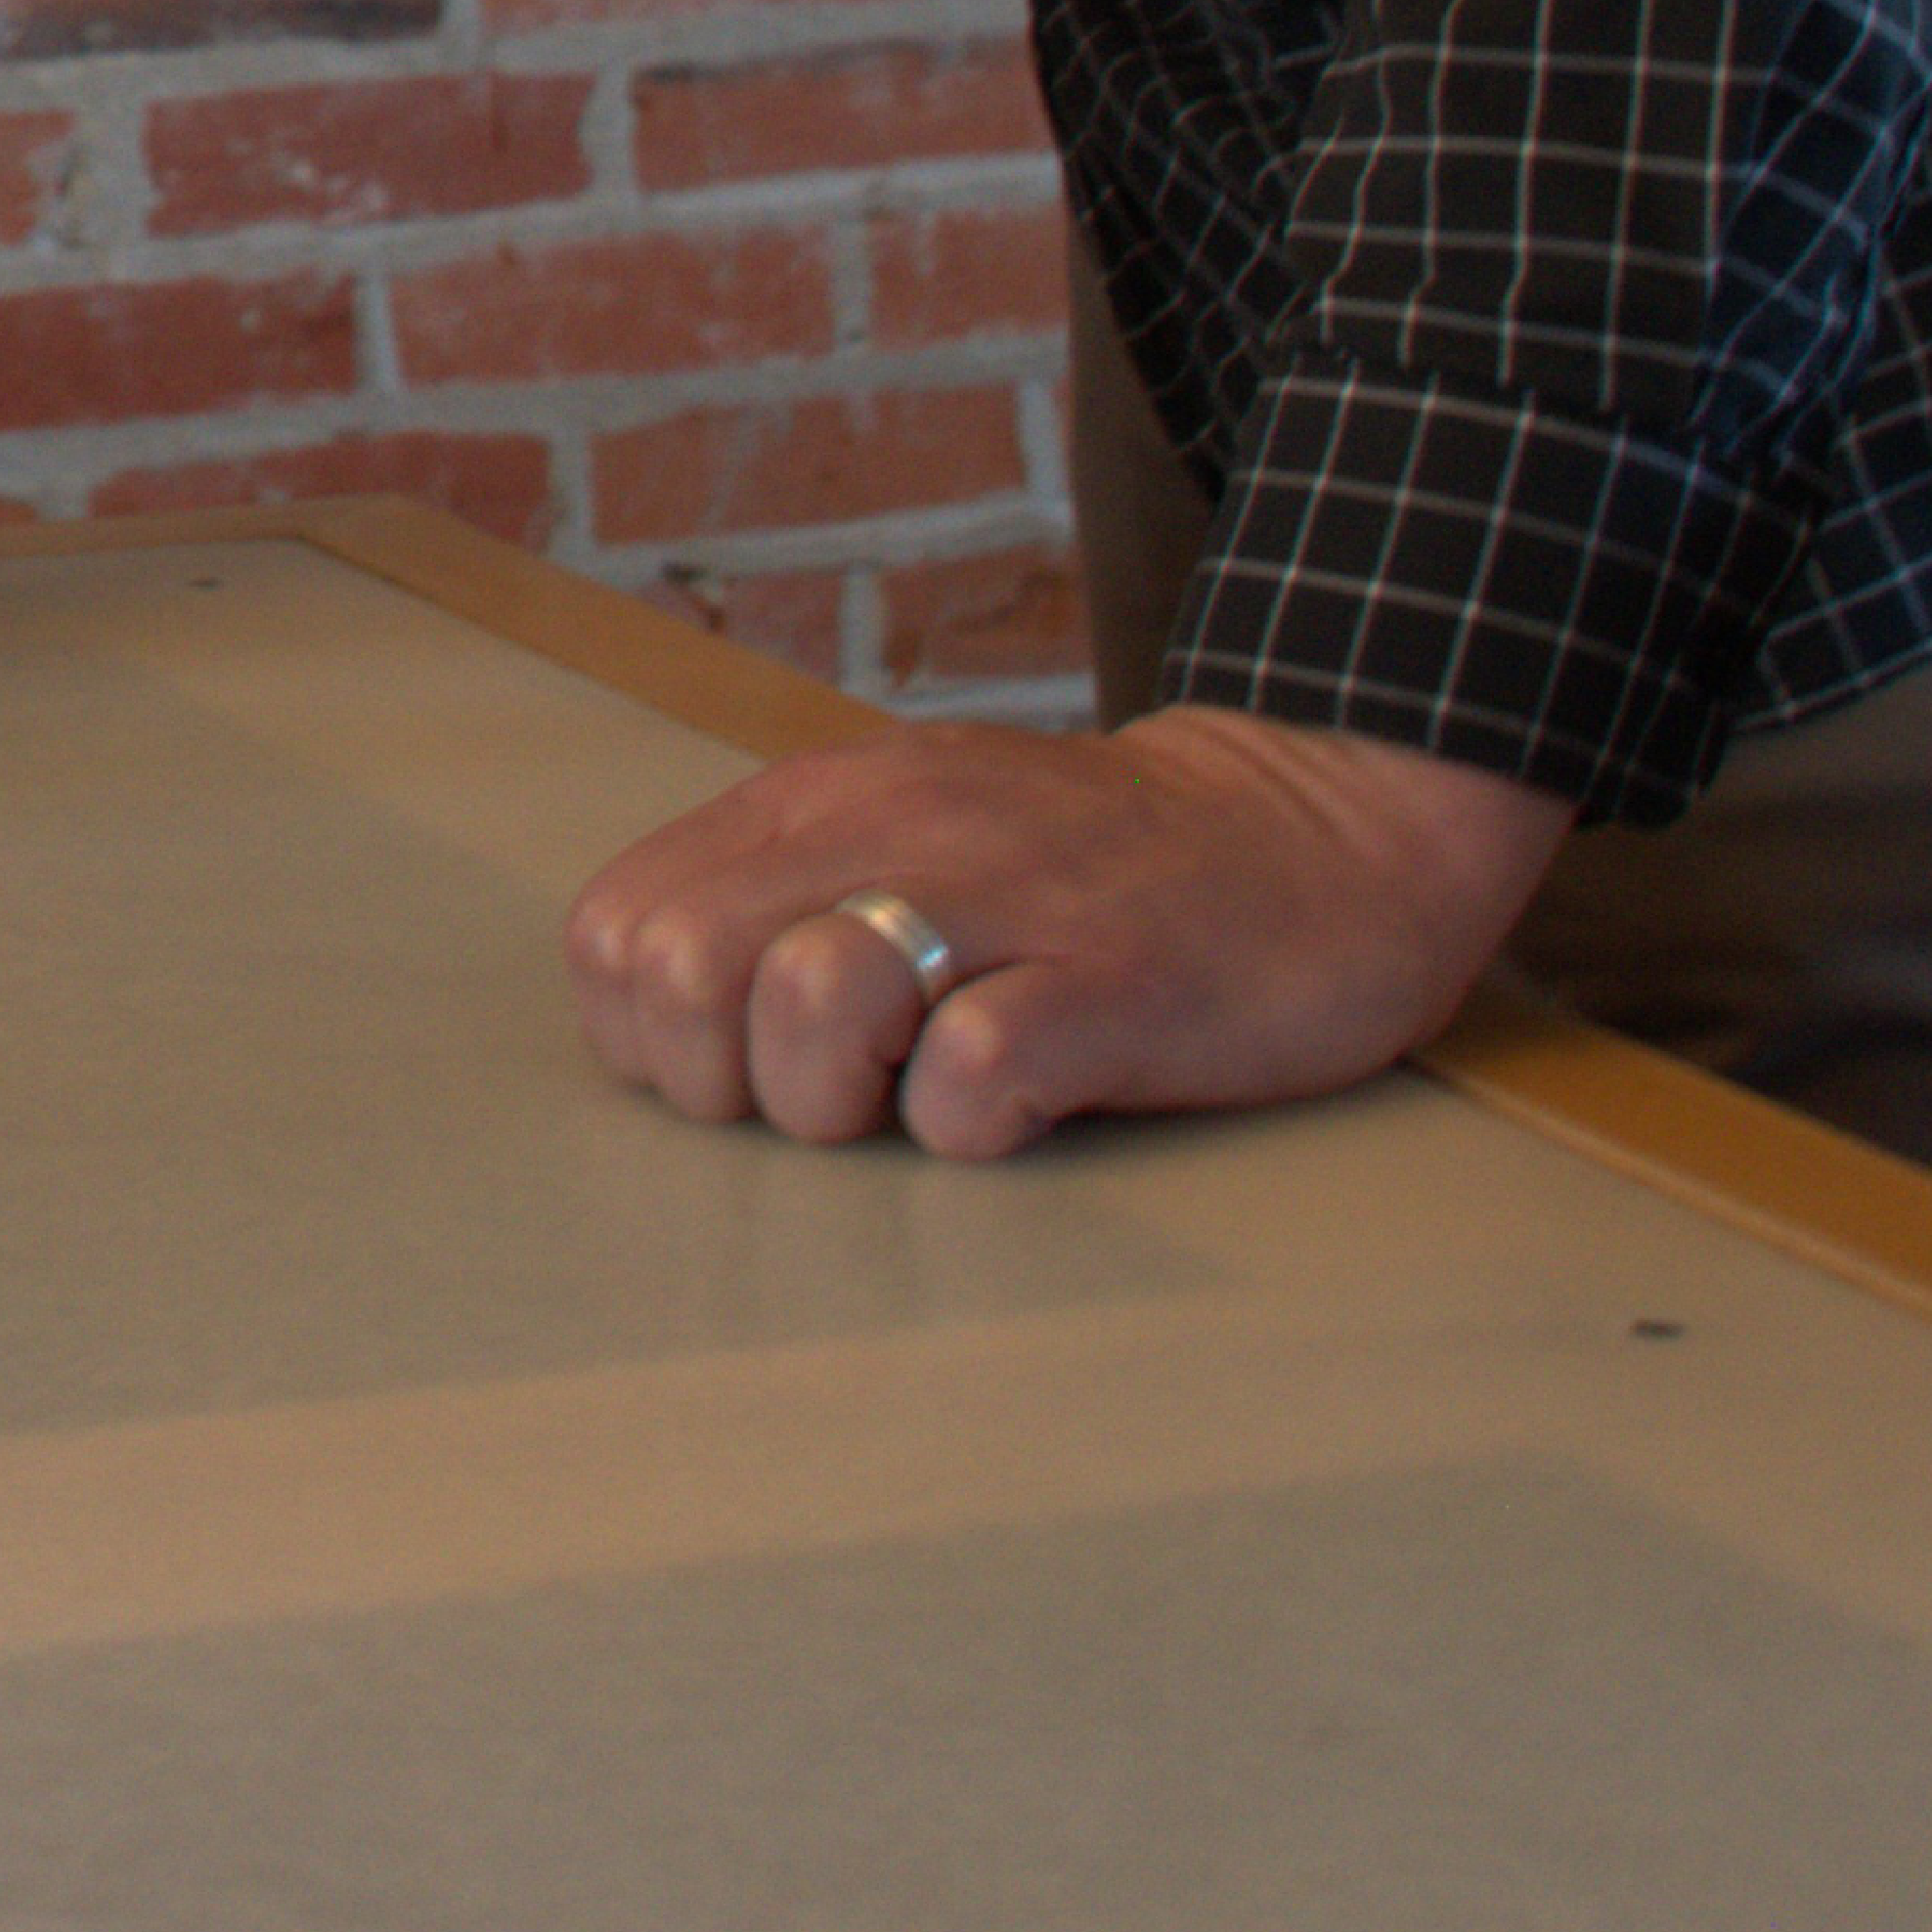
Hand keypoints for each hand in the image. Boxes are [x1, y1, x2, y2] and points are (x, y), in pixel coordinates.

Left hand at [552, 706, 1578, 1159]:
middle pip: (676, 970)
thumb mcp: (904, 835)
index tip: (742, 1067)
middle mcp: (891, 829)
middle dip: (721, 1081)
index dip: (649, 1037)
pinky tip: (1020, 1109)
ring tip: (921, 1095)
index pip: (615, 930)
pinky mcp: (1118, 985)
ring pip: (803, 1005)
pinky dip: (971, 1127)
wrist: (1316, 830)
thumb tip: (657, 1015)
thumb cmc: (1090, 869)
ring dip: (837, 1102)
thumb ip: (780, 895)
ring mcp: (1007, 901)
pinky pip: (972, 1076)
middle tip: (829, 1097)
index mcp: (820, 804)